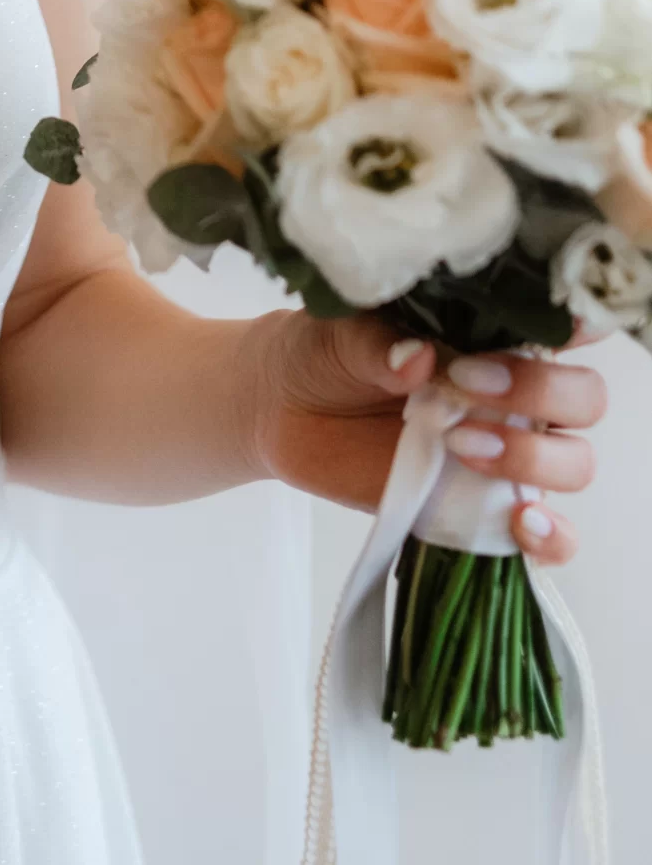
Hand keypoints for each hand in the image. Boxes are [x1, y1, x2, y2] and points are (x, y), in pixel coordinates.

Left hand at [245, 309, 606, 565]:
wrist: (282, 409)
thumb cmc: (323, 354)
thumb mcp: (340, 333)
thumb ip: (379, 343)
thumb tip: (418, 357)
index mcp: (494, 335)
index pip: (566, 328)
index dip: (575, 327)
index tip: (546, 332)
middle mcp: (514, 394)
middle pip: (583, 398)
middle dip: (543, 393)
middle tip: (468, 385)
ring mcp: (505, 454)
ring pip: (573, 462)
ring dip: (534, 457)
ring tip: (461, 444)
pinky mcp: (481, 509)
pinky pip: (549, 536)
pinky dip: (552, 536)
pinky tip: (520, 523)